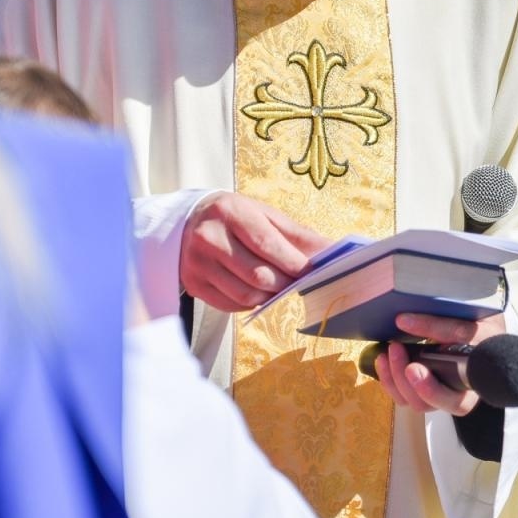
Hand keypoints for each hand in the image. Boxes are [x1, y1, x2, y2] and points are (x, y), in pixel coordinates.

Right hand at [179, 193, 328, 312]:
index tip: (312, 271)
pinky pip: (231, 305)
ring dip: (270, 296)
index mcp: (230, 213)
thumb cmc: (234, 216)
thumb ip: (297, 234)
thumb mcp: (264, 214)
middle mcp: (209, 238)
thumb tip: (331, 251)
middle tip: (298, 281)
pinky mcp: (194, 285)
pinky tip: (256, 290)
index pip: (267, 245)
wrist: (186, 222)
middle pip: (258, 275)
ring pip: (246, 295)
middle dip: (286, 283)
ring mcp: (198, 264)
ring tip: (278, 285)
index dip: (294, 263)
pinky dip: (251, 303)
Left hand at [372, 312, 506, 416]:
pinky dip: (389, 380)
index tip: (414, 368)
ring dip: (395, 379)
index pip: (456, 396)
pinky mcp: (422, 391)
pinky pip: (402, 396)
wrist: (481, 336)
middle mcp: (458, 396)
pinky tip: (383, 360)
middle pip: (429, 402)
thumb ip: (442, 327)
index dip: (432, 389)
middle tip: (397, 349)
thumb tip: (403, 321)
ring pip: (414, 402)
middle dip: (407, 379)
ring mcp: (438, 395)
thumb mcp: (470, 325)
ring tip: (388, 352)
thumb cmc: (481, 331)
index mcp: (476, 383)